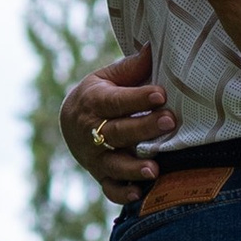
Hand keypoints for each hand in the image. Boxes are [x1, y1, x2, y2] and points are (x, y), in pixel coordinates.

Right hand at [62, 49, 178, 197]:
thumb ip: (132, 67)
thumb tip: (152, 46)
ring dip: (133, 168)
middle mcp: (92, 131)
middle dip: (144, 128)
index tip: (161, 94)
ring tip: (154, 169)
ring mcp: (95, 156)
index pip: (116, 101)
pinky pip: (109, 188)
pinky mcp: (100, 175)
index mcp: (94, 101)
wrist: (71, 121)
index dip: (138, 98)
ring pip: (113, 164)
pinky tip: (138, 194)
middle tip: (169, 122)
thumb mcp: (109, 77)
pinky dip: (122, 194)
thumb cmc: (100, 94)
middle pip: (118, 132)